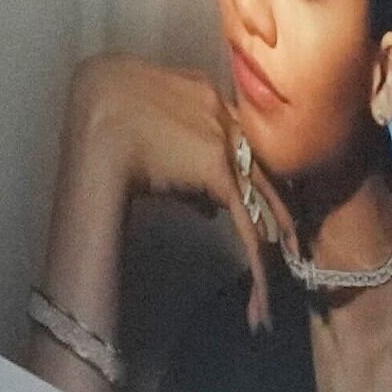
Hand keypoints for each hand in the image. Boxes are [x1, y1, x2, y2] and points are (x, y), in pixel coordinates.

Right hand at [58, 56, 276, 333]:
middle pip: (266, 169)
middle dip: (282, 209)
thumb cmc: (107, 119)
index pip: (244, 143)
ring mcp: (226, 142)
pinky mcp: (219, 171)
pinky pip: (248, 225)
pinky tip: (263, 294)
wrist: (96, 117)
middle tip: (295, 242)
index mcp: (207, 97)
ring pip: (264, 199)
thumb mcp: (148, 132)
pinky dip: (258, 264)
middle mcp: (225, 115)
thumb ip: (181, 167)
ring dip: (279, 241)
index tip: (269, 205)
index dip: (258, 178)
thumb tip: (208, 210)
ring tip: (289, 271)